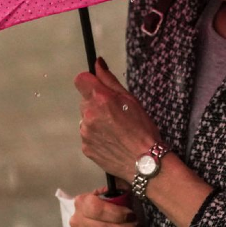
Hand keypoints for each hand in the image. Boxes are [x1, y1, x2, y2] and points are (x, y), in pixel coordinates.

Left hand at [74, 57, 161, 180]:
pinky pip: (87, 135)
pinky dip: (96, 136)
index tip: (98, 88)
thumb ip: (109, 80)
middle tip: (114, 114)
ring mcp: (85, 132)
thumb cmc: (143, 130)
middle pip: (84, 101)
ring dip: (95, 120)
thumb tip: (97, 63)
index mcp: (101, 99)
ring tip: (114, 130)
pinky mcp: (85, 147)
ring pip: (86, 119)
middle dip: (96, 103)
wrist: (145, 162)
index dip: (89, 82)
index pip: (80, 80)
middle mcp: (89, 114)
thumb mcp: (131, 99)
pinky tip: (111, 141)